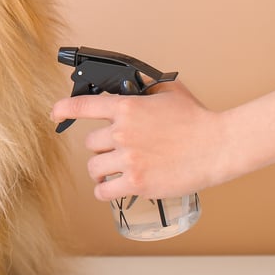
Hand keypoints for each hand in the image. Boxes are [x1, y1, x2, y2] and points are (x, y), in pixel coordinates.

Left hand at [51, 81, 230, 200]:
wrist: (219, 146)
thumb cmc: (197, 119)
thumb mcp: (168, 92)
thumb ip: (144, 88)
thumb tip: (131, 83)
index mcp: (127, 108)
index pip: (82, 106)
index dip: (63, 109)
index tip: (54, 113)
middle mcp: (122, 133)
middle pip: (89, 144)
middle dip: (102, 147)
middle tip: (118, 150)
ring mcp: (128, 159)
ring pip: (94, 168)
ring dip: (102, 170)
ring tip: (115, 170)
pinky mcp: (137, 183)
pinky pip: (104, 191)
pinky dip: (105, 190)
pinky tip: (112, 187)